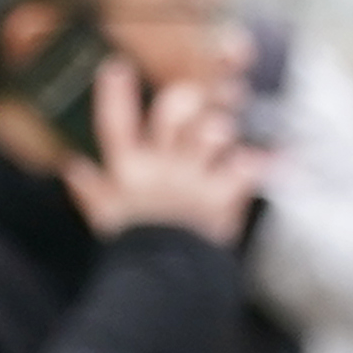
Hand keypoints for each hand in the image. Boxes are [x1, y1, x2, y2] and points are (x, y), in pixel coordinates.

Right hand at [66, 54, 267, 248]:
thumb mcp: (106, 218)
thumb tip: (73, 166)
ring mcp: (193, 181)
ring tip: (226, 131)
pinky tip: (279, 156)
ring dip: (222, 128)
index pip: (113, 125)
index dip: (115, 95)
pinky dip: (266, 162)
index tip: (118, 68)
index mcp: (128, 172)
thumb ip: (90, 189)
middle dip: (185, 100)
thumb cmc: (134, 251)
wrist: (163, 284)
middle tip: (195, 101)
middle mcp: (161, 169)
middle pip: (171, 114)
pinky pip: (248, 168)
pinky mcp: (221, 197)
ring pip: (212, 132)